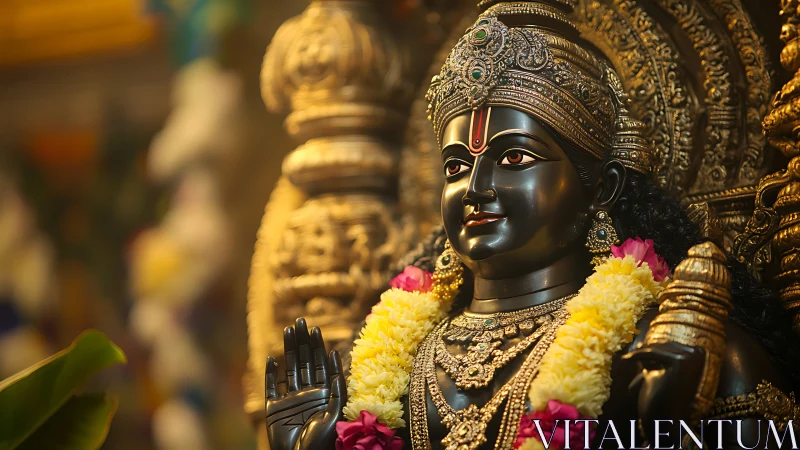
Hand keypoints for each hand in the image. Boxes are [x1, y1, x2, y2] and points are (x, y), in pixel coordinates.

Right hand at [266, 318, 346, 449]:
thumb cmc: (321, 442)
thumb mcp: (335, 415)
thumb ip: (338, 392)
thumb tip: (339, 367)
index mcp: (323, 394)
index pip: (321, 364)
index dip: (318, 346)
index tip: (316, 329)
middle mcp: (307, 393)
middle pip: (305, 361)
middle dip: (303, 341)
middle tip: (301, 320)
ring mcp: (290, 399)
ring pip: (289, 368)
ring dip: (289, 349)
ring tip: (288, 330)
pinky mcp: (274, 408)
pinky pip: (272, 386)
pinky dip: (270, 372)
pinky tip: (272, 358)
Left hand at [623, 342, 704, 444]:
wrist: (662, 420)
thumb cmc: (659, 397)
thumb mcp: (658, 371)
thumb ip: (655, 359)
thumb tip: (642, 343)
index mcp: (699, 355)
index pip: (670, 345)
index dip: (652, 349)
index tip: (636, 352)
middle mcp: (700, 354)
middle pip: (664, 345)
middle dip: (646, 351)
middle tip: (629, 355)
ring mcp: (692, 357)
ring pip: (658, 348)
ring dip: (641, 354)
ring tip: (627, 359)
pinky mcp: (682, 362)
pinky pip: (653, 353)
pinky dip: (637, 355)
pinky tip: (625, 359)